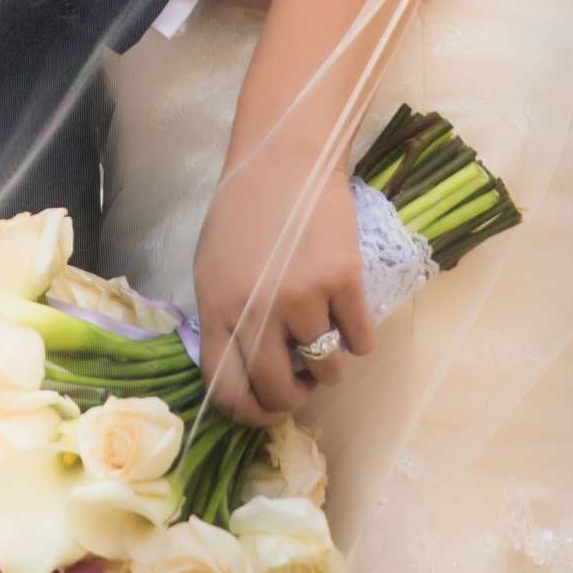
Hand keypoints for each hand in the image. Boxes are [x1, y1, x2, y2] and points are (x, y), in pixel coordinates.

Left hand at [193, 148, 376, 424]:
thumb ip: (225, 319)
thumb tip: (246, 374)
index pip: (226, 391)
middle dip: (295, 397)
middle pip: (279, 392)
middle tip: (304, 379)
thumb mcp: (212, 267)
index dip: (251, 413)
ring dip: (329, 363)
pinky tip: (347, 310)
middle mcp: (256, 310)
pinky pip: (360, 341)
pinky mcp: (343, 282)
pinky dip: (359, 336)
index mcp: (216, 307)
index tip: (269, 408)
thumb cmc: (244, 211)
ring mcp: (301, 298)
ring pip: (326, 370)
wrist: (285, 159)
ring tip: (324, 331)